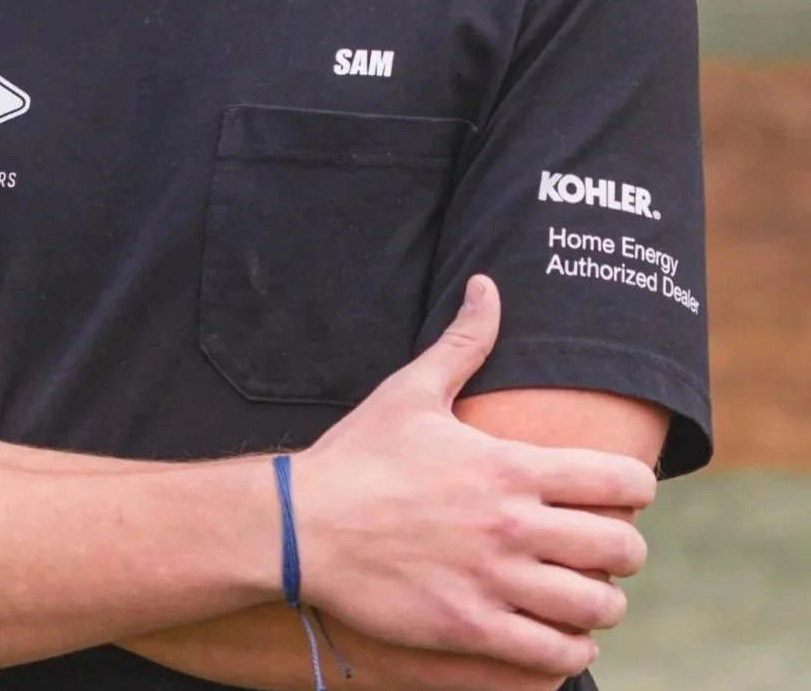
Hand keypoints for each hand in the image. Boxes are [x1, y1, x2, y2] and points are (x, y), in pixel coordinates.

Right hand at [293, 276, 653, 682]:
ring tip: (587, 594)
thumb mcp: (412, 390)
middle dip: (625, 548)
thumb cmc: (359, 453)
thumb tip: (486, 285)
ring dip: (600, 602)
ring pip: (596, 607)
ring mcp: (494, 581)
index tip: (623, 492)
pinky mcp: (470, 628)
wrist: (303, 524)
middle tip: (607, 547)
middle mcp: (512, 524)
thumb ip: (463, 342)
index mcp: (509, 465)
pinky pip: (553, 657)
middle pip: (621, 548)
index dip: (636, 487)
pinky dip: (570, 651)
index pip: (618, 480)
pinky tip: (561, 638)